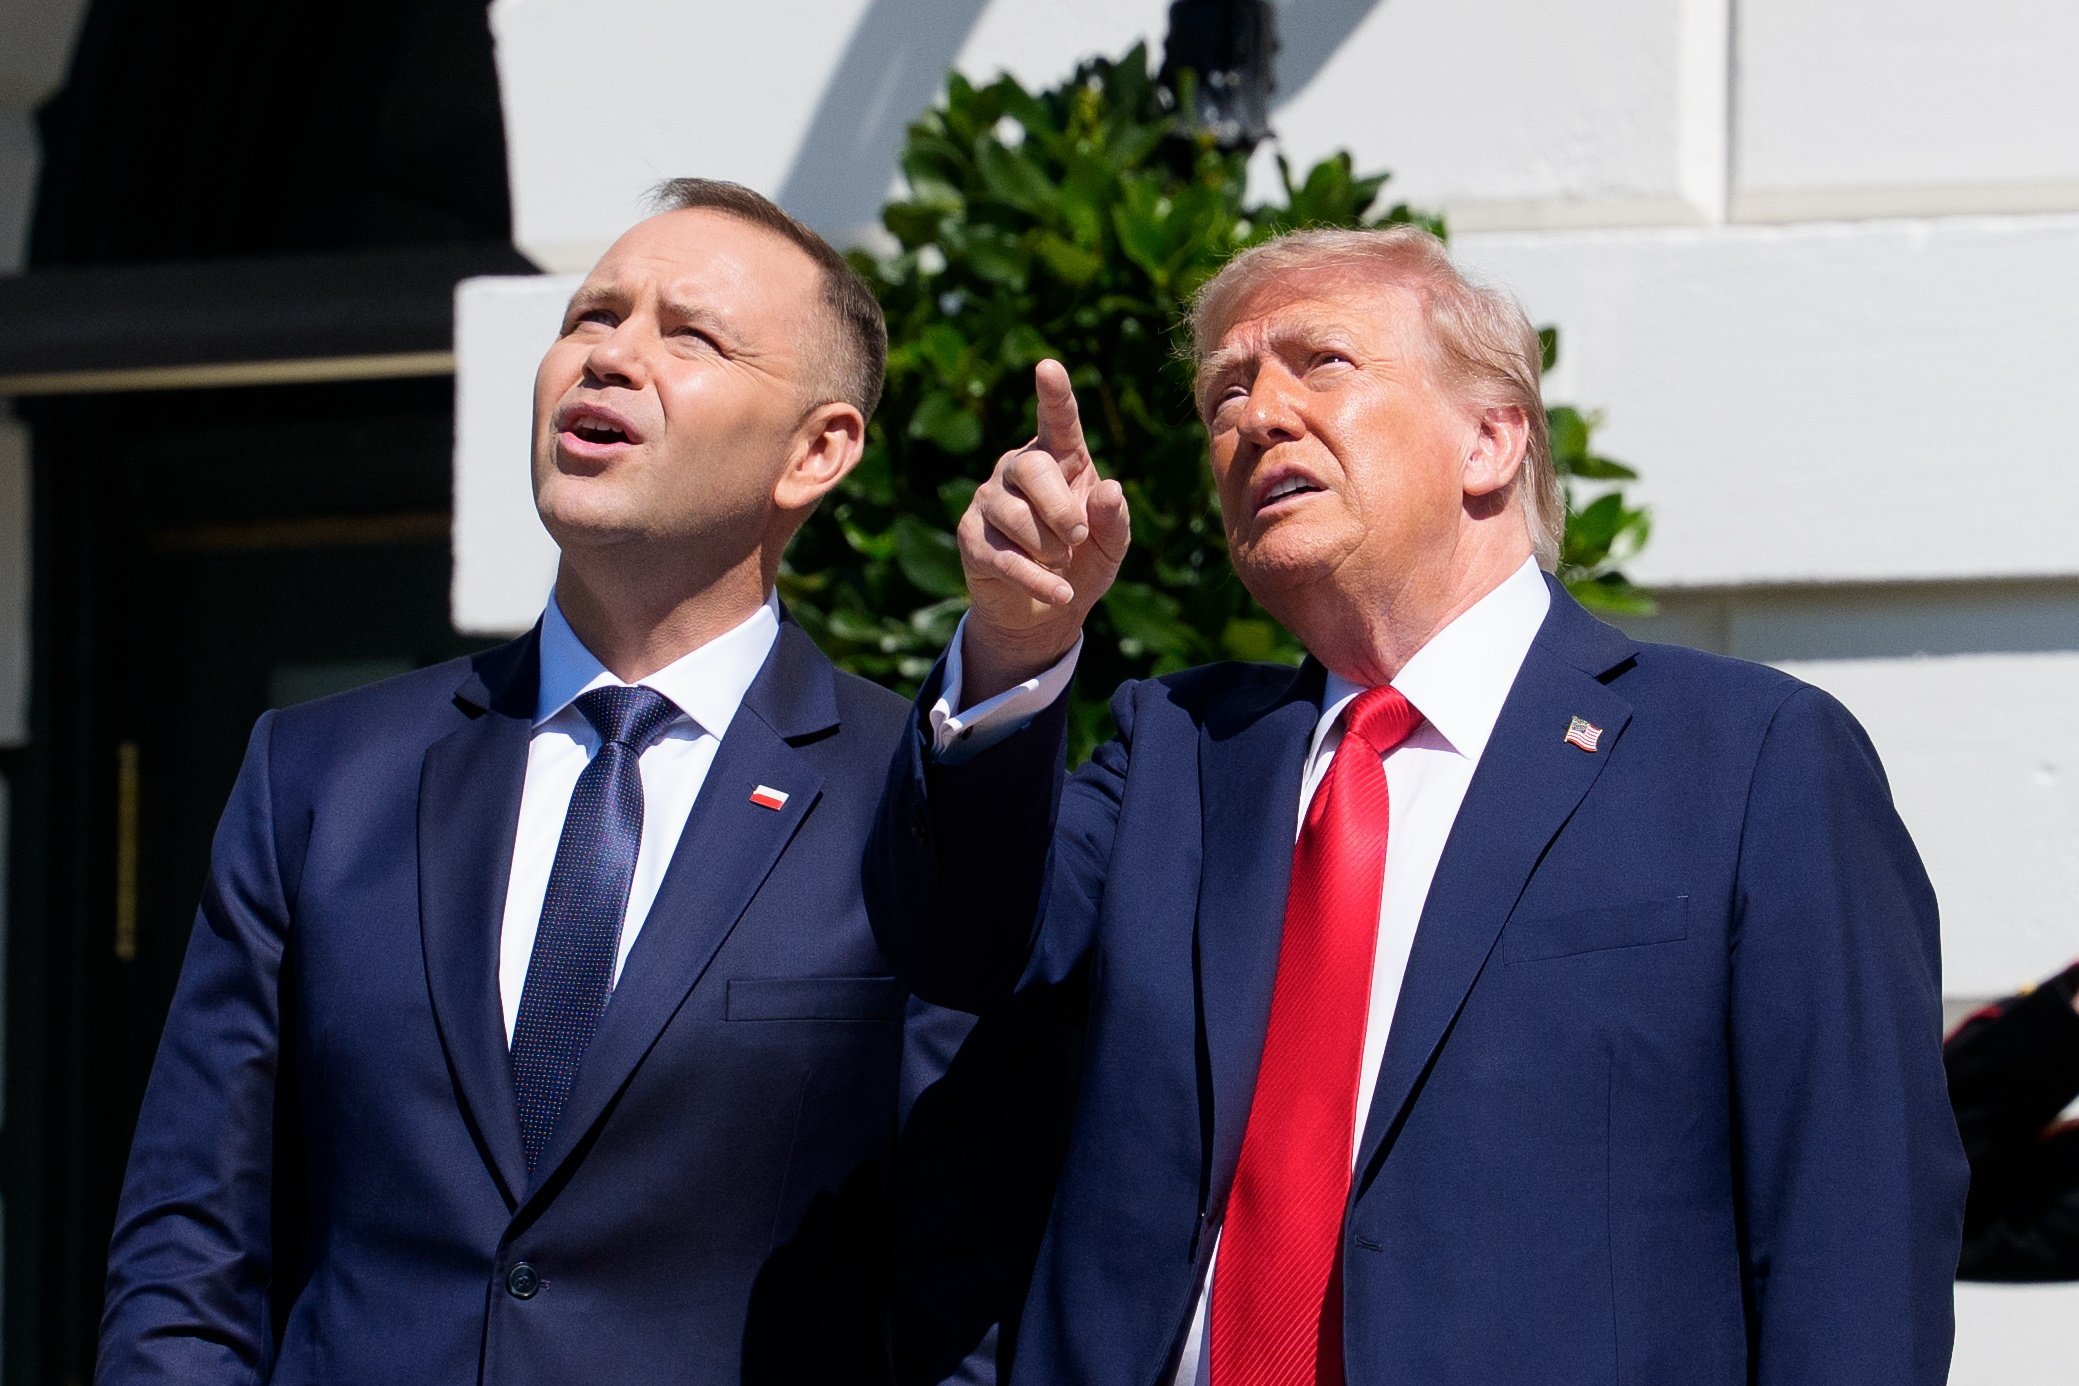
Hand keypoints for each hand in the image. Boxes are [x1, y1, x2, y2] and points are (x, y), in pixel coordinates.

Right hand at [956, 360, 1130, 702]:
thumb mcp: (1111, 542)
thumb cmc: (1083, 561)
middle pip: (1032, 470)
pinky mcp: (971, 537)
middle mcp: (1017, 468)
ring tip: (1061, 562)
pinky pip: (1005, 556)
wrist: (1046, 610)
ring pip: (1016, 516)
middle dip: (1061, 511)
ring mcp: (989, 500)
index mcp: (1058, 457)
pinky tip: (1061, 593)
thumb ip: (1115, 517)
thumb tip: (1111, 489)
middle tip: (1078, 538)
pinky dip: (1038, 579)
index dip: (1054, 394)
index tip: (1048, 367)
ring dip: (1050, 548)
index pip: (1055, 419)